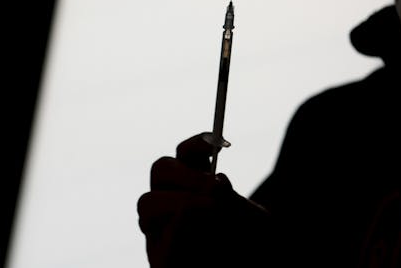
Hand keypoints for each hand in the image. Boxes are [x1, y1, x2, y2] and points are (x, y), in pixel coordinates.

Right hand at [137, 133, 269, 267]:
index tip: (221, 144)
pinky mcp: (159, 255)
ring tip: (211, 210)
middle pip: (161, 168)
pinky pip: (158, 239)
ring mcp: (160, 226)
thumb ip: (233, 202)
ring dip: (178, 201)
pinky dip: (176, 232)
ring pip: (148, 203)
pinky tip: (198, 234)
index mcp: (195, 182)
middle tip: (212, 186)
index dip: (199, 144)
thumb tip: (217, 180)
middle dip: (186, 174)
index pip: (186, 152)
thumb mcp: (252, 220)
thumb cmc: (246, 243)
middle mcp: (172, 198)